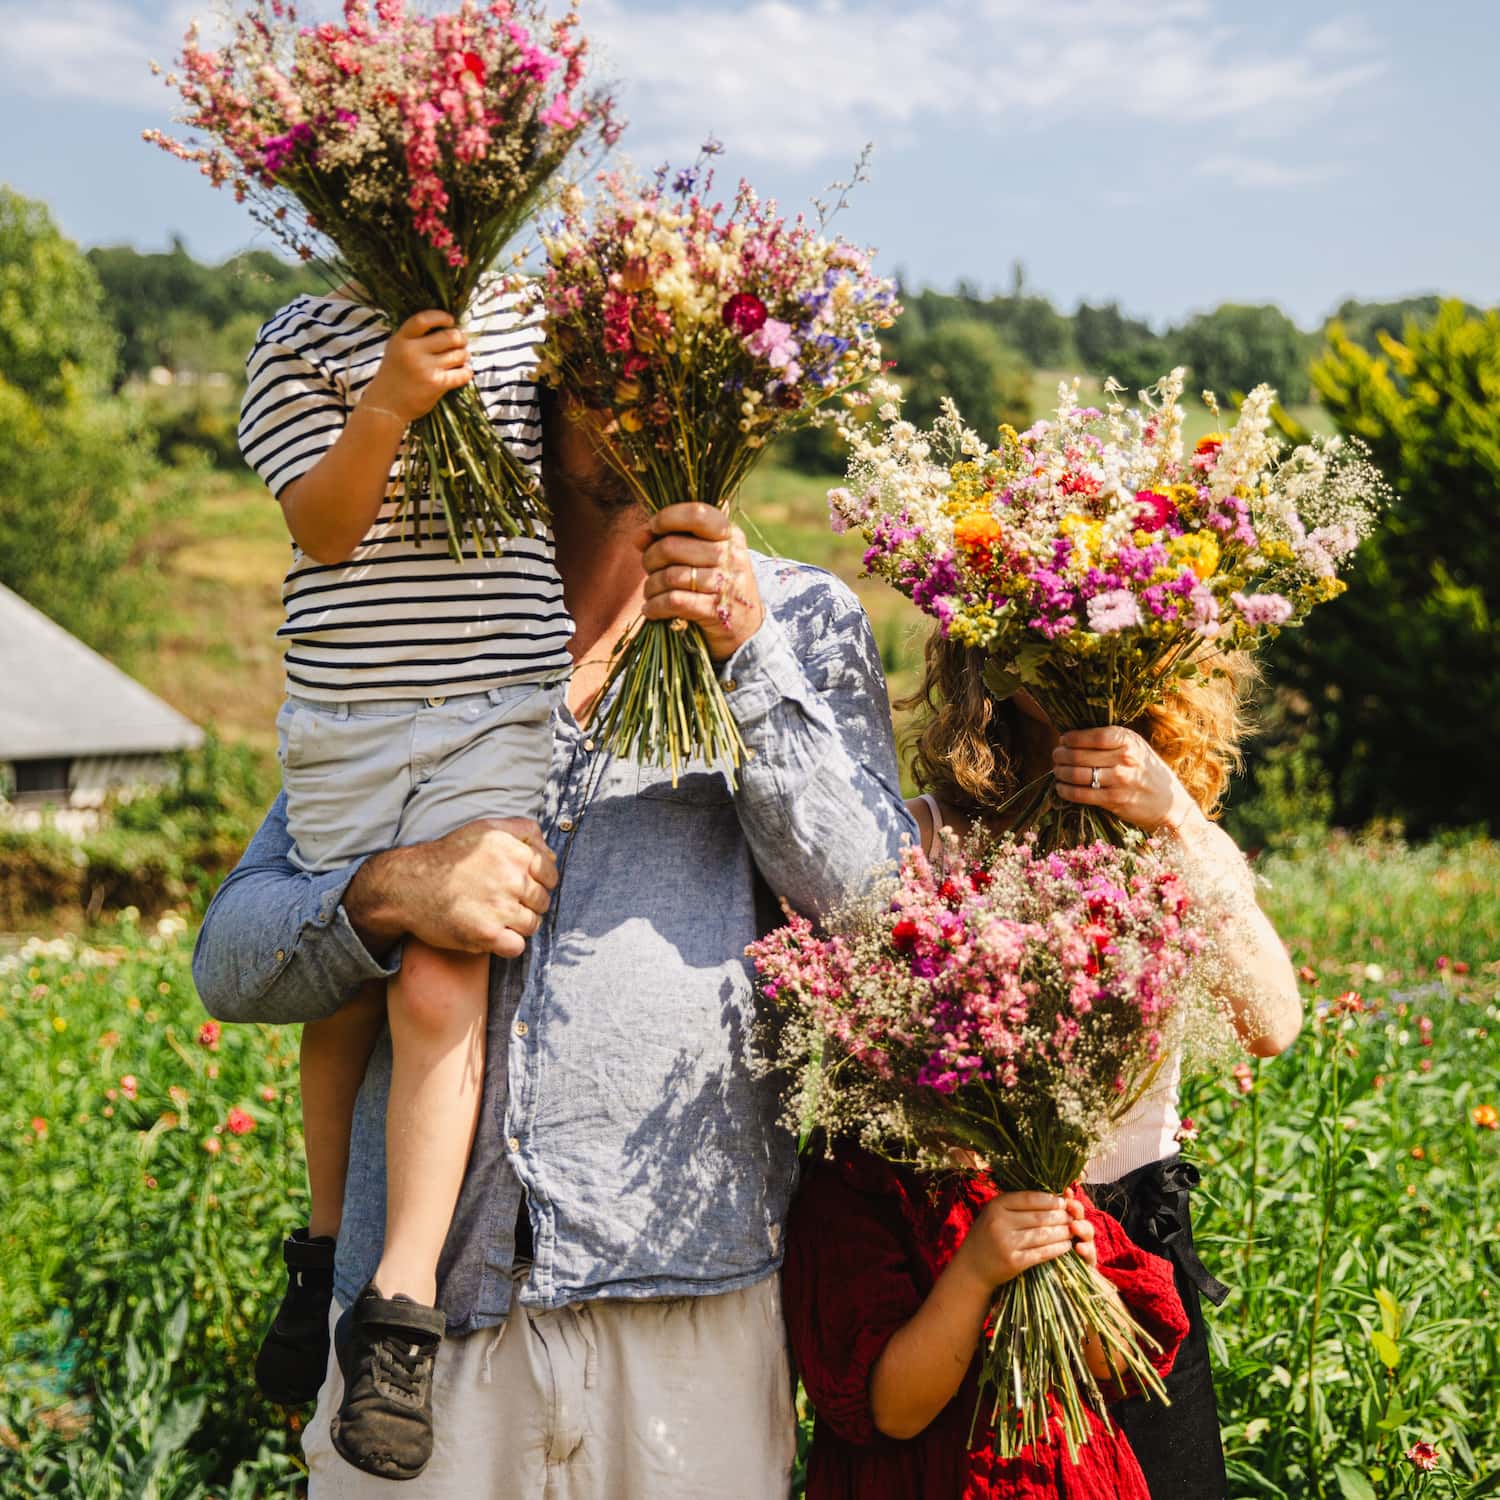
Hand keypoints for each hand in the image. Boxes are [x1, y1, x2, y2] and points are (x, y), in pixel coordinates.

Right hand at [347, 818, 556, 960]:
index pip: (550, 874)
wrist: (407, 885)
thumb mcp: (486, 828)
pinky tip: (492, 934)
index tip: (522, 887)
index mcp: (513, 851)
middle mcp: (510, 878)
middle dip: (528, 904)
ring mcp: (499, 907)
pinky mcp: (485, 934)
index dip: (540, 882)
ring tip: (496, 917)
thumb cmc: (448, 856)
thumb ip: (524, 831)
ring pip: (532, 925)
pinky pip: (517, 947)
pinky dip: (508, 945)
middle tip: (504, 902)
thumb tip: (551, 854)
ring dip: (518, 925)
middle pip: (542, 901)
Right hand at [362, 309, 472, 423]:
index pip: (423, 319)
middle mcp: (412, 351)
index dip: (441, 317)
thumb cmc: (394, 377)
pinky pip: (461, 374)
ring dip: (464, 356)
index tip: (451, 320)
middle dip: (460, 338)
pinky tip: (464, 371)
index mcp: (401, 339)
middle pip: (449, 336)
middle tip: (461, 343)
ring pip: (458, 355)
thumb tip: (445, 328)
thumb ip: (413, 338)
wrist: (385, 406)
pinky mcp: (435, 384)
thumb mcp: (395, 350)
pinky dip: (466, 372)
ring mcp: (424, 368)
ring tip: (462, 359)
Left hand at [639, 503, 765, 659]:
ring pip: (669, 576)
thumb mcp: (705, 556)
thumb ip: (674, 539)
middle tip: (650, 569)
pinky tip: (651, 609)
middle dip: (650, 558)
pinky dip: (655, 606)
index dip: (667, 518)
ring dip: (651, 586)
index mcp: (729, 534)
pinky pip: (673, 601)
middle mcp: (731, 555)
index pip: (696, 514)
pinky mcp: (716, 611)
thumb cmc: (715, 584)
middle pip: (672, 546)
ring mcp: (726, 584)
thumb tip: (639, 536)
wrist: (745, 628)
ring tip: (650, 593)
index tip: (652, 529)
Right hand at [956, 1190, 1093, 1291]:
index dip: (1050, 1200)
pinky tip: (1066, 1246)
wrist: (972, 1267)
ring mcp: (1006, 1243)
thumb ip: (1017, 1204)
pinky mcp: (1013, 1262)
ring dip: (1062, 1232)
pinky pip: (1042, 1253)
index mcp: (996, 1206)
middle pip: (1040, 1217)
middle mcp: (1000, 1222)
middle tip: (1073, 1217)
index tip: (1063, 1202)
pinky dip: (1057, 1249)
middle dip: (1060, 1217)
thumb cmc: (988, 1235)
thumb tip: (1052, 1196)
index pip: (1030, 1198)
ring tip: (1072, 1230)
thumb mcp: (995, 1213)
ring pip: (1043, 1235)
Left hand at [1052, 726, 1197, 833]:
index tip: (1063, 740)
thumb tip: (1074, 735)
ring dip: (1060, 772)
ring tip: (1057, 771)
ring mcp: (1119, 780)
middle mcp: (1124, 758)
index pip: (1092, 736)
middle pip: (1079, 755)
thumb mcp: (1137, 748)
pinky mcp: (1114, 800)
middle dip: (1061, 755)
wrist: (1169, 803)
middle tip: (1056, 756)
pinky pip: (1080, 794)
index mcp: (1129, 741)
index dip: (1072, 738)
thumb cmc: (1147, 772)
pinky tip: (1061, 787)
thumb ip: (1112, 741)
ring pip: (1076, 774)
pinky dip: (1065, 790)